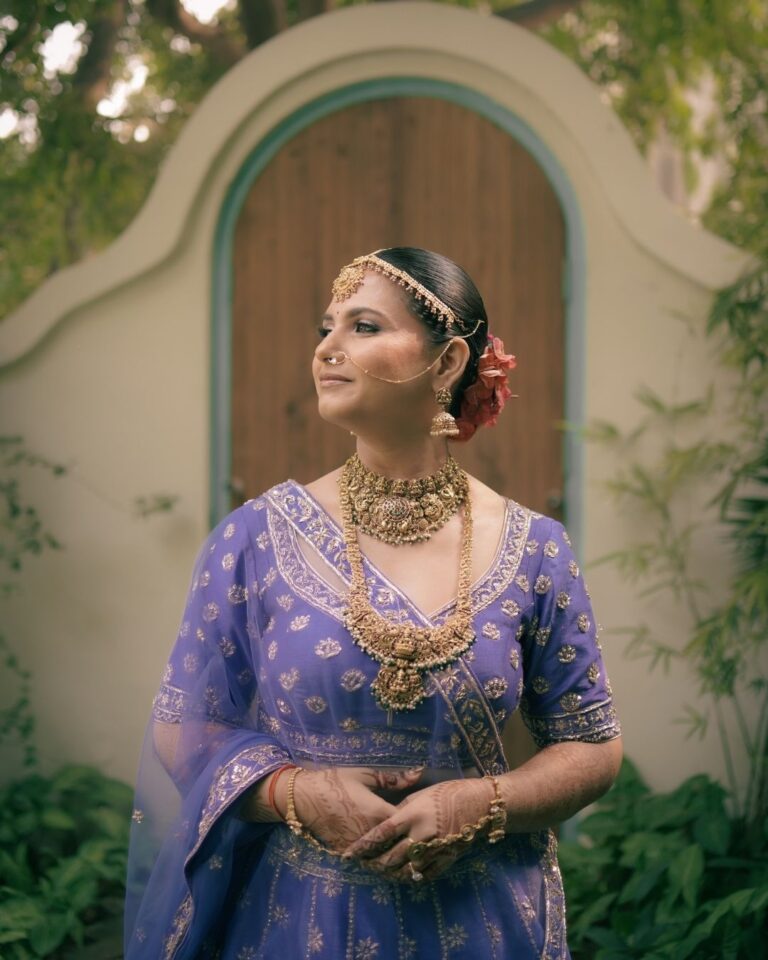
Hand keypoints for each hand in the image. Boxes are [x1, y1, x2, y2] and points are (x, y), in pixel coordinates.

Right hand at [288, 766, 424, 854]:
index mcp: (378, 812)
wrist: (303, 798)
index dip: (417, 820)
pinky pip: (369, 860)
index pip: (408, 822)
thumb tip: (420, 773)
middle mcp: (371, 834)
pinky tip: (384, 852)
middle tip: (417, 834)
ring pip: (385, 856)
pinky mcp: (348, 854)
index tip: (423, 816)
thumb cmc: (335, 781)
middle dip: (409, 840)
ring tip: (403, 846)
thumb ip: (393, 778)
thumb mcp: (365, 775)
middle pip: (399, 843)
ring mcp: (359, 847)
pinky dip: (378, 858)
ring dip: (395, 852)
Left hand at [341, 776, 497, 882]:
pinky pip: (425, 875)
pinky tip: (404, 874)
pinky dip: (412, 876)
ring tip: (380, 871)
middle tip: (362, 866)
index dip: (364, 846)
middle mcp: (422, 835)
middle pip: (391, 858)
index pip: (381, 833)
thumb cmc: (449, 792)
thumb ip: (402, 809)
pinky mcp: (447, 859)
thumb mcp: (422, 794)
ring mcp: (435, 850)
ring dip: (391, 873)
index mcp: (413, 815)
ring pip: (406, 870)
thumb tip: (386, 820)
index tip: (349, 854)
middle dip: (373, 864)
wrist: (482, 804)